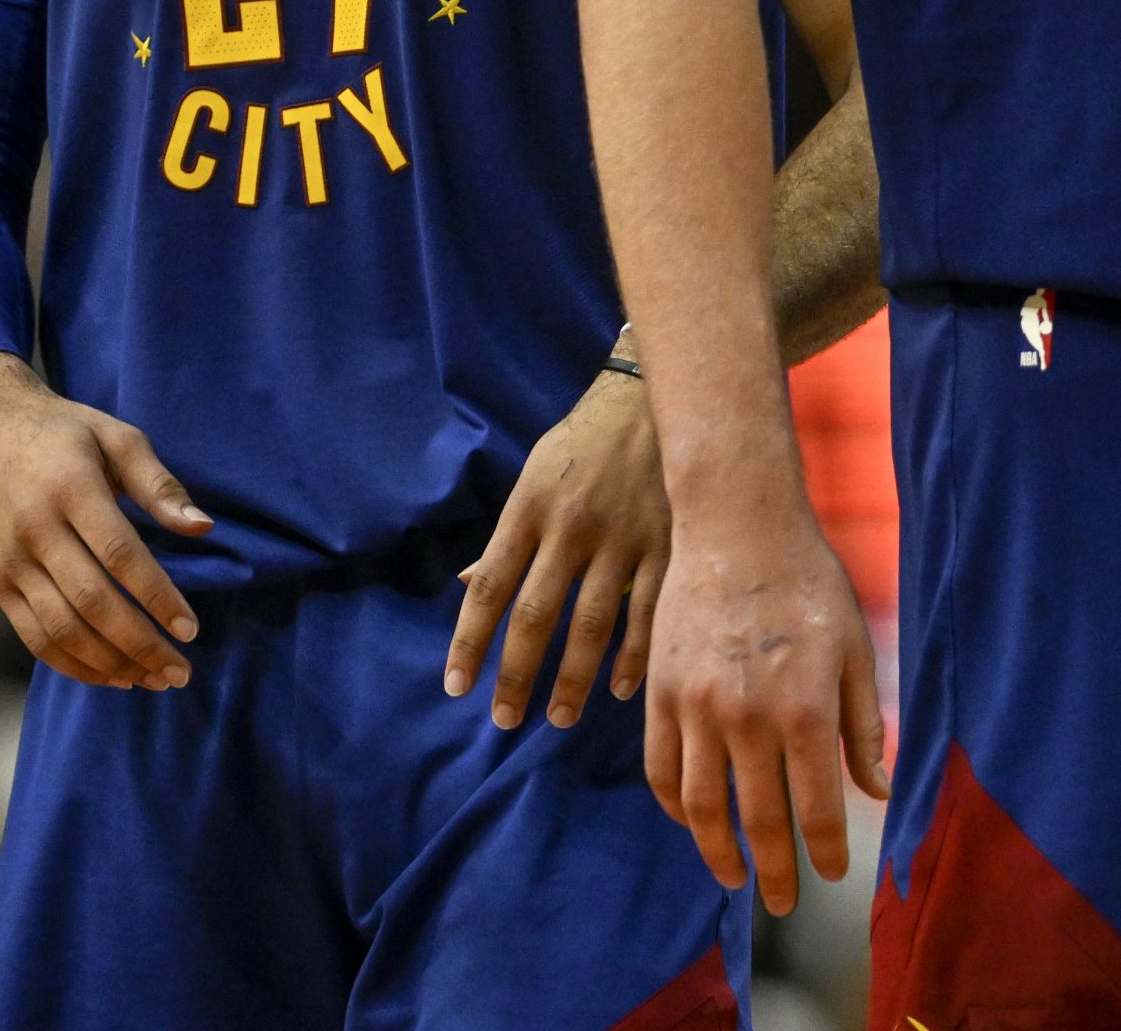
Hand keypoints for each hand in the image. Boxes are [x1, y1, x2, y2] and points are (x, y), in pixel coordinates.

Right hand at [0, 352, 210, 690]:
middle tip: (179, 672)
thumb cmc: (65, 431)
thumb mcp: (118, 437)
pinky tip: (108, 674)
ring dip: (108, 663)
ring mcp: (10, 563)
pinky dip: (70, 663)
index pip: (120, 555)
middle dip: (139, 643)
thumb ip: (160, 484)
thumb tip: (203, 528)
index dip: (156, 596)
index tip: (190, 629)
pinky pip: (33, 636)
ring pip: (60, 628)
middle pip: (91, 602)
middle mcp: (35, 531)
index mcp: (72, 489)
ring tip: (151, 679)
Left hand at [445, 367, 668, 726]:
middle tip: (503, 720)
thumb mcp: (534, 478)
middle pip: (535, 613)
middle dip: (516, 674)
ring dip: (572, 678)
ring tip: (558, 718)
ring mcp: (620, 537)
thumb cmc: (583, 445)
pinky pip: (648, 610)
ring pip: (591, 622)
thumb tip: (466, 585)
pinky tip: (622, 688)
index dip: (469, 639)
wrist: (651, 401)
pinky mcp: (664, 543)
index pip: (490, 585)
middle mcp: (570, 526)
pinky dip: (635, 654)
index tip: (456, 686)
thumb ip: (507, 537)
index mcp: (530, 508)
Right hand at [646, 492, 887, 916]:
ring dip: (718, 854)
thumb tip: (878, 792)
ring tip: (735, 877)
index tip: (831, 876)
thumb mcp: (855, 646)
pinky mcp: (659, 689)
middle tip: (784, 903)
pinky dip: (674, 807)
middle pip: (758, 821)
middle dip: (775, 872)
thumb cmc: (808, 580)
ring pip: (700, 807)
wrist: (737, 522)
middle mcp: (748, 716)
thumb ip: (864, 725)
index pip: (818, 809)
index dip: (826, 853)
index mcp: (805, 706)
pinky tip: (693, 822)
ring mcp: (696, 705)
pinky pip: (661, 768)